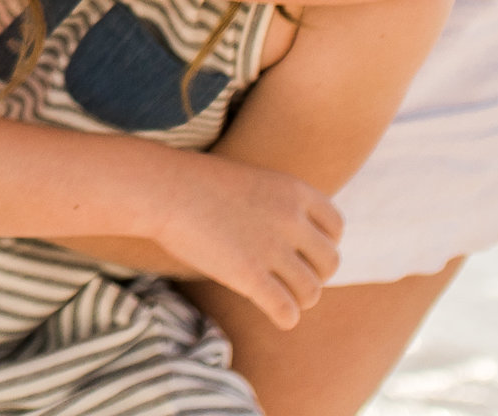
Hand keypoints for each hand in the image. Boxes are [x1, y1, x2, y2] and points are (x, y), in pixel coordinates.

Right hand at [158, 157, 343, 333]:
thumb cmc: (196, 183)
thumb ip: (277, 206)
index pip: (336, 227)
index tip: (305, 251)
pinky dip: (285, 317)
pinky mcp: (250, 276)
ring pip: (311, 291)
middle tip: (293, 277)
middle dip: (315, 274)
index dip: (324, 242)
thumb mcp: (250, 181)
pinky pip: (287, 310)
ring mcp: (271, 249)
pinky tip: (275, 314)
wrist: (162, 188)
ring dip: (300, 298)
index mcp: (294, 190)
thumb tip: (293, 242)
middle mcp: (291, 219)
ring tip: (281, 296)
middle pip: (329, 262)